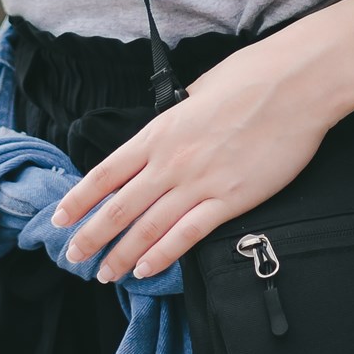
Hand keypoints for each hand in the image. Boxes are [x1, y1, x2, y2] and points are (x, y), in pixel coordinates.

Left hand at [48, 28, 349, 282]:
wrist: (294, 85)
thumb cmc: (249, 79)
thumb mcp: (196, 94)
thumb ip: (174, 122)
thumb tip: (165, 137)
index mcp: (158, 132)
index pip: (106, 173)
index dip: (79, 200)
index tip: (60, 219)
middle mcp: (170, 161)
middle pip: (119, 207)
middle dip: (92, 236)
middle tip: (73, 258)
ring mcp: (199, 182)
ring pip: (147, 228)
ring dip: (122, 255)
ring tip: (105, 274)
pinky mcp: (230, 200)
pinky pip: (188, 235)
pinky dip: (163, 256)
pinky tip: (145, 270)